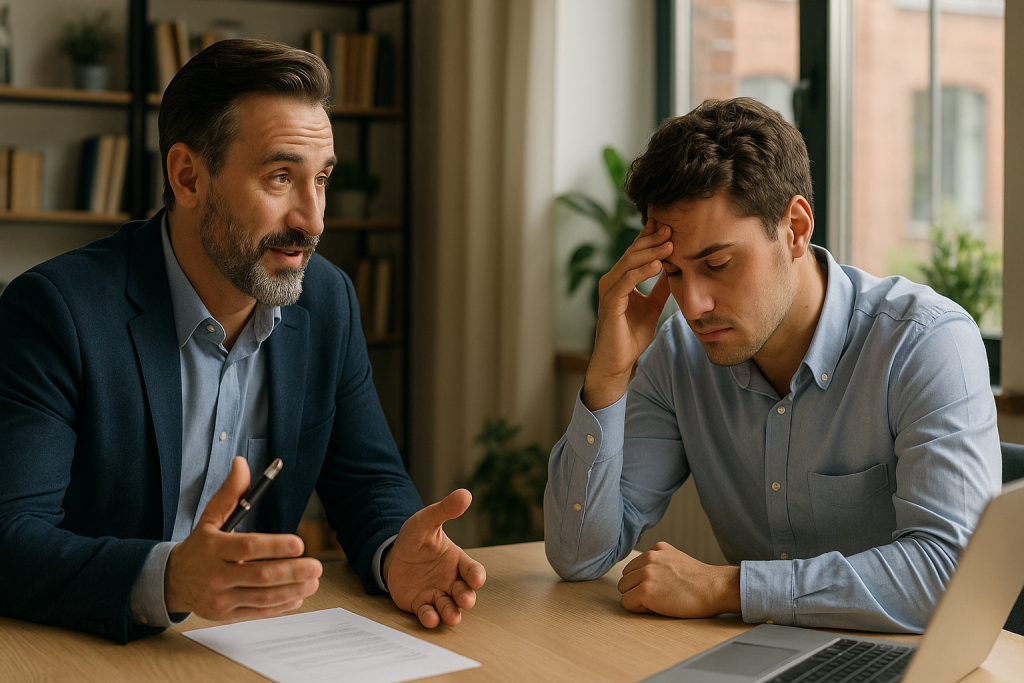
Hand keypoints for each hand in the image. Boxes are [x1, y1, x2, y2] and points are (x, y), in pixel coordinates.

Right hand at [164, 457, 322, 619]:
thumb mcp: (210, 518)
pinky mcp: (226, 614)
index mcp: (214, 548)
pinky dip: (281, 605)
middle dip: (292, 572)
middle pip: (260, 575)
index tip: (300, 543)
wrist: (172, 580)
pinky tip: (298, 596)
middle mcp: (216, 575)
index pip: (248, 547)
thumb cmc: (200, 546)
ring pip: (262, 597)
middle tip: (316, 566)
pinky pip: (258, 612)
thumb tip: (241, 463)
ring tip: (314, 580)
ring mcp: (220, 598)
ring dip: (292, 590)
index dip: (275, 546)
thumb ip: (230, 493)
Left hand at [383, 489, 485, 627]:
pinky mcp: (421, 605)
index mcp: (457, 561)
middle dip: (466, 598)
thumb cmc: (416, 537)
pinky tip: (429, 617)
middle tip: (464, 600)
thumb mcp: (427, 521)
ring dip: (452, 613)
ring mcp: (436, 594)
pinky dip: (430, 618)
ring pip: (449, 608)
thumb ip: (445, 510)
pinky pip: (428, 614)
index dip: (476, 575)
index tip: (476, 579)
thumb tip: (465, 493)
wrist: (394, 554)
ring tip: (452, 616)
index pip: (472, 570)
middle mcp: (451, 580)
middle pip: (465, 593)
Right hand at [583, 219, 673, 409]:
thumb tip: (676, 269)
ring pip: (629, 264)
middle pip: (632, 253)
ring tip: (669, 243)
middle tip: (671, 227)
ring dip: (650, 253)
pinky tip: (657, 265)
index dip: (650, 238)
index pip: (636, 253)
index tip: (669, 225)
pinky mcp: (610, 304)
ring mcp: (609, 291)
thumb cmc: (631, 335)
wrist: (618, 361)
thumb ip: (660, 287)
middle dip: (651, 239)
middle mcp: (611, 281)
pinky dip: (641, 272)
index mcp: (620, 280)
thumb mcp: (653, 306)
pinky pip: (626, 282)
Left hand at [617, 541, 739, 617]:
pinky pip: (627, 603)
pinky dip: (639, 609)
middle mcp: (648, 558)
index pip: (633, 567)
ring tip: (658, 601)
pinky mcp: (646, 591)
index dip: (643, 581)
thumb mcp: (676, 559)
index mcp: (656, 549)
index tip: (659, 588)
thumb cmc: (700, 581)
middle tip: (658, 596)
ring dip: (637, 598)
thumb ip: (659, 562)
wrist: (714, 588)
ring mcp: (646, 574)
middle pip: (626, 578)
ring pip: (624, 590)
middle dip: (637, 589)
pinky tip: (657, 607)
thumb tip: (642, 574)